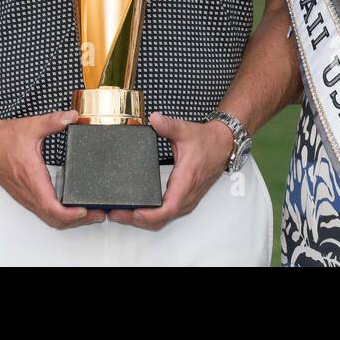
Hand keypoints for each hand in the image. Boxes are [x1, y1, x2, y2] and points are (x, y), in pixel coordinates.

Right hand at [0, 110, 106, 228]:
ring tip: (88, 213)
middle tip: (97, 214)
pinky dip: (58, 215)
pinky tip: (69, 208)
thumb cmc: (4, 138)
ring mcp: (25, 196)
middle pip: (53, 218)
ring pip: (48, 218)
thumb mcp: (31, 126)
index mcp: (32, 177)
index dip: (69, 214)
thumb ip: (53, 121)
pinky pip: (42, 212)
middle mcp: (28, 191)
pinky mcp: (24, 196)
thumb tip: (72, 117)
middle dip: (77, 220)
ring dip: (68, 220)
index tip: (84, 210)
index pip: (50, 206)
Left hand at [107, 112, 232, 229]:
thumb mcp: (185, 130)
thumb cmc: (207, 141)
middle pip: (162, 219)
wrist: (223, 145)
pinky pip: (167, 215)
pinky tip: (139, 211)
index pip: (168, 207)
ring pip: (164, 219)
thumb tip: (154, 119)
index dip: (150, 214)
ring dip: (143, 220)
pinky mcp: (185, 199)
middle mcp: (187, 194)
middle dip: (137, 220)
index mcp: (186, 180)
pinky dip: (152, 217)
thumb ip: (168, 125)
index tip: (133, 213)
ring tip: (122, 213)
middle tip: (116, 213)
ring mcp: (187, 199)